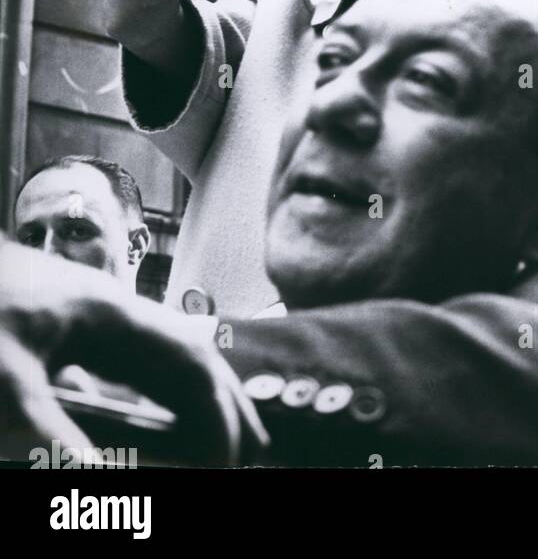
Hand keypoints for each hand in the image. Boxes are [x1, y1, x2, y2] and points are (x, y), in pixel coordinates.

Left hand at [0, 241, 264, 463]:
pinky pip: (127, 368)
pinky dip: (153, 398)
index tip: (229, 459)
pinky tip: (154, 421)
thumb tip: (100, 483)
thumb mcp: (8, 384)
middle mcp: (114, 313)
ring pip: (160, 362)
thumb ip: (53, 437)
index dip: (217, 410)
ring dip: (194, 399)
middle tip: (255, 446)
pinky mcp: (68, 333)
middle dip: (224, 401)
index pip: (189, 362)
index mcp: (113, 314)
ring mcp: (92, 321)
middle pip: (188, 357)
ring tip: (221, 436)